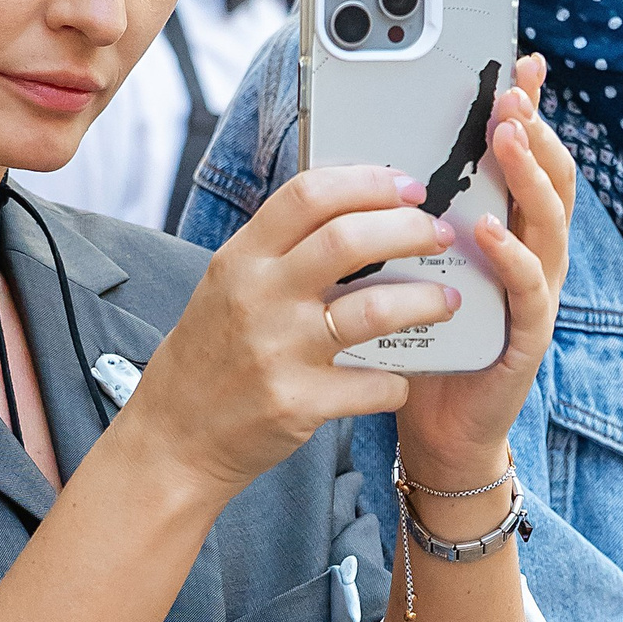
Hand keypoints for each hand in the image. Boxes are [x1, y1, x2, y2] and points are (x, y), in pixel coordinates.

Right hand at [119, 164, 458, 503]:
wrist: (174, 439)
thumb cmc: (209, 355)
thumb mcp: (226, 286)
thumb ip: (278, 249)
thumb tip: (353, 207)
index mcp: (240, 259)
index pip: (310, 195)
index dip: (369, 182)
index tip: (408, 186)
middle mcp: (257, 298)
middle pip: (349, 240)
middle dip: (411, 230)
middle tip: (439, 236)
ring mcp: (277, 352)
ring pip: (375, 309)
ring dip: (425, 300)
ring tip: (448, 301)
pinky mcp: (298, 405)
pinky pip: (373, 384)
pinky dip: (398, 380)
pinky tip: (401, 377)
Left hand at [396, 56, 574, 488]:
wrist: (434, 426)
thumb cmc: (420, 338)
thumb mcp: (413, 261)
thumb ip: (413, 214)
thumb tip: (376, 148)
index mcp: (507, 229)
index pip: (526, 158)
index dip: (532, 110)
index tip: (523, 62)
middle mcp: (532, 254)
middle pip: (549, 178)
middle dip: (534, 130)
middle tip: (511, 92)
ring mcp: (536, 294)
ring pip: (547, 224)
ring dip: (528, 178)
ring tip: (507, 140)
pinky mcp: (526, 337)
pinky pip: (528, 291)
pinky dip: (511, 258)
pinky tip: (491, 232)